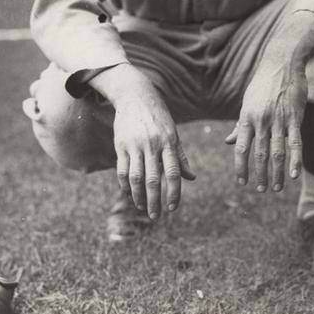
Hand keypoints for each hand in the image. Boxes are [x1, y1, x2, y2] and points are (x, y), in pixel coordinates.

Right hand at [90, 64, 195, 217]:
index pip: (173, 173)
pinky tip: (129, 194)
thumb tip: (192, 178)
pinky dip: (125, 185)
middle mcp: (152, 145)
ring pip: (136, 177)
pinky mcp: (121, 145)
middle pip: (153, 180)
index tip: (173, 208)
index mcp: (169, 143)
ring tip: (141, 207)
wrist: (136, 96)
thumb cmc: (159, 118)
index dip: (173, 192)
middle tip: (156, 216)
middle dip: (154, 201)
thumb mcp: (173, 134)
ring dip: (138, 196)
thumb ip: (181, 157)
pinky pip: (122, 170)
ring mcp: (135, 145)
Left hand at [225, 11, 313, 191]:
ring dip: (277, 173)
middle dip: (260, 175)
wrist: (282, 63)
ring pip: (277, 152)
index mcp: (247, 118)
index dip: (241, 167)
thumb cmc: (262, 86)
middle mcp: (261, 121)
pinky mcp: (295, 117)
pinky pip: (295, 142)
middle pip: (259, 154)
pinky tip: (295, 174)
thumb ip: (240, 126)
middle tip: (261, 190)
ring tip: (277, 188)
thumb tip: (229, 143)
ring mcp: (279, 120)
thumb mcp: (247, 104)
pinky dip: (295, 160)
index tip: (241, 182)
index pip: (241, 148)